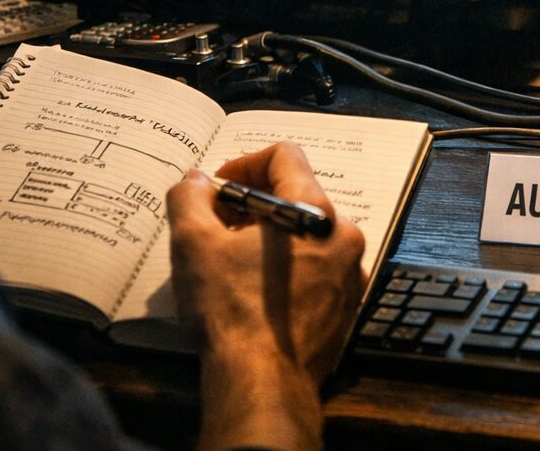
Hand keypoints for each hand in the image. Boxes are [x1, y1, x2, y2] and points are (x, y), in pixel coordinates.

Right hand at [168, 142, 364, 450]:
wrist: (262, 383)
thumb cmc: (231, 312)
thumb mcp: (193, 244)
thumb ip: (190, 198)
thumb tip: (195, 181)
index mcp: (314, 212)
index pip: (285, 157)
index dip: (244, 164)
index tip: (218, 189)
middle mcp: (342, 237)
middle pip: (297, 196)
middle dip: (253, 205)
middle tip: (217, 226)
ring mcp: (349, 273)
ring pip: (307, 235)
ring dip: (269, 238)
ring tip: (232, 262)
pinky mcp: (345, 306)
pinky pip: (317, 269)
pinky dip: (287, 268)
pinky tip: (256, 291)